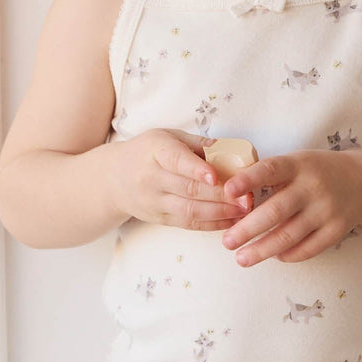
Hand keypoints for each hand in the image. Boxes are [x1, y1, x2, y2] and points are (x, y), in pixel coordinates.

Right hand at [111, 129, 250, 230]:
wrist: (113, 178)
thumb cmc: (148, 152)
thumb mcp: (168, 137)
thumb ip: (198, 143)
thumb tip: (232, 148)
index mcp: (156, 151)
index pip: (177, 161)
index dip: (197, 169)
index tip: (217, 176)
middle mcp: (152, 178)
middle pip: (189, 189)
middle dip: (221, 195)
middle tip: (247, 196)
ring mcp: (154, 202)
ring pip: (190, 211)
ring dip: (221, 213)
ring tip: (244, 210)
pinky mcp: (159, 219)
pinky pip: (188, 224)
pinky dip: (212, 225)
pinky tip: (231, 222)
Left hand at [219, 149, 361, 265]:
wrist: (361, 181)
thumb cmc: (316, 172)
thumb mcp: (295, 163)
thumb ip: (268, 176)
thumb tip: (230, 197)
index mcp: (298, 165)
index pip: (270, 170)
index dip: (248, 180)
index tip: (227, 190)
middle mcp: (313, 187)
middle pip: (276, 211)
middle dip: (247, 229)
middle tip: (227, 242)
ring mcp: (327, 210)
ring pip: (289, 235)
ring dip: (262, 250)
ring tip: (242, 258)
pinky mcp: (337, 230)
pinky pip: (308, 249)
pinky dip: (288, 255)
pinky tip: (274, 256)